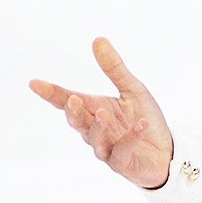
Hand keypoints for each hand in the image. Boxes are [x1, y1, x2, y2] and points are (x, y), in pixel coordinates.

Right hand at [29, 37, 175, 188]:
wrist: (167, 151)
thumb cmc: (145, 119)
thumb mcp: (133, 90)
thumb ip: (114, 68)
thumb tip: (98, 39)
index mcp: (94, 109)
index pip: (67, 100)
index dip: (51, 93)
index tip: (34, 83)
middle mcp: (95, 130)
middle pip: (77, 121)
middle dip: (73, 111)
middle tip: (72, 99)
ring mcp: (107, 148)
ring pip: (95, 139)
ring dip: (98, 127)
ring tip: (103, 113)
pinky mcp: (122, 163)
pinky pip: (122, 150)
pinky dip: (131, 137)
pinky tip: (141, 124)